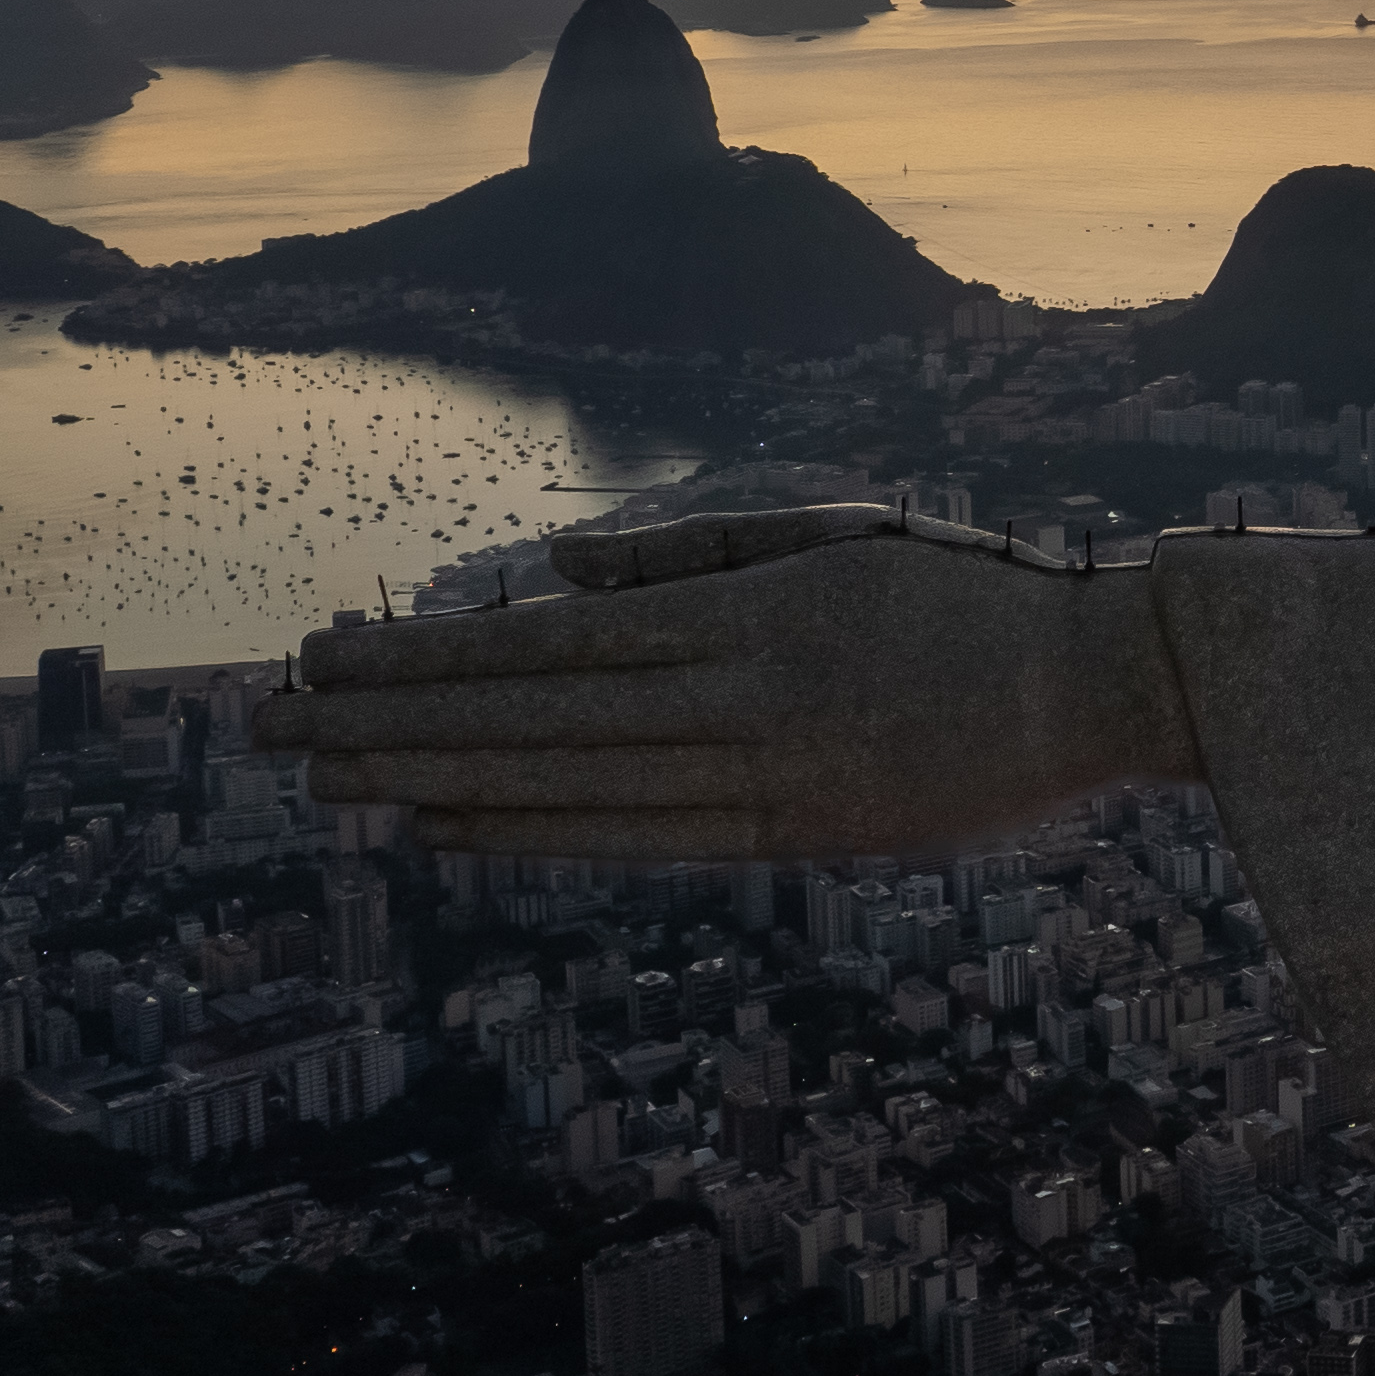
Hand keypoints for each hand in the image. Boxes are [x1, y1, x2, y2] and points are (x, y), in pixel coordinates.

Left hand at [255, 504, 1198, 860]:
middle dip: (387, 722)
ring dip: (432, 782)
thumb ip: (693, 557)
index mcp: (746, 609)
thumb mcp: (835, 536)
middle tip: (268, 727)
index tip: (321, 655)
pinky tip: (447, 828)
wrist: (1106, 681)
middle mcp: (740, 693)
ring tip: (325, 783)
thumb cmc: (972, 593)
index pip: (543, 640)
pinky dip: (532, 834)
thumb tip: (549, 584)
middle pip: (529, 713)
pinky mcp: (798, 833)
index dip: (424, 654)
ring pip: (565, 782)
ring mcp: (767, 772)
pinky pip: (638, 839)